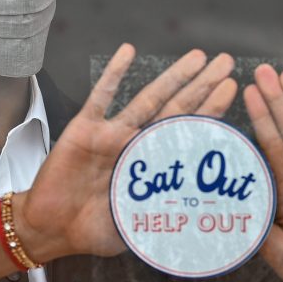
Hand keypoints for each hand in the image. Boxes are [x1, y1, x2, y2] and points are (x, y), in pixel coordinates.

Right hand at [16, 44, 237, 259]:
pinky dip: (113, 74)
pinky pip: (101, 97)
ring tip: (197, 57)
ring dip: (172, 77)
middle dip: (202, 85)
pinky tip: (128, 51)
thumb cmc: (94, 230)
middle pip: (176, 108)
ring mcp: (112, 133)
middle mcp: (137, 143)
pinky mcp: (84, 129)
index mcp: (153, 165)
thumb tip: (204, 219)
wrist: (51, 227)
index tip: (231, 89)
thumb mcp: (138, 227)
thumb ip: (165, 218)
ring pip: (148, 98)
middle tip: (226, 62)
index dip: (210, 111)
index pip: (188, 133)